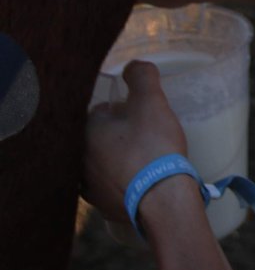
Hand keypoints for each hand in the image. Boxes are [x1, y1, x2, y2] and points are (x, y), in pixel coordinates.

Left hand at [83, 61, 187, 222]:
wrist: (162, 199)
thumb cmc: (153, 147)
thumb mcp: (152, 102)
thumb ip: (142, 76)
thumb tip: (133, 65)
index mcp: (85, 130)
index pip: (99, 110)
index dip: (120, 109)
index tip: (138, 113)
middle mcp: (77, 157)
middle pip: (96, 136)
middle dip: (114, 134)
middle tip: (142, 135)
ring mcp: (86, 184)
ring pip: (99, 161)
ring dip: (114, 157)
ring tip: (141, 158)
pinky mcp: (99, 203)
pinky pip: (106, 184)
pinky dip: (118, 180)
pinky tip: (136, 179)